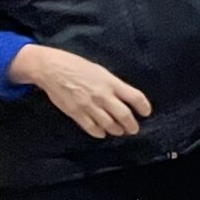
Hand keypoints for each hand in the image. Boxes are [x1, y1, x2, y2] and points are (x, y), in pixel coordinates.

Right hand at [15, 45, 152, 139]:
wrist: (52, 69)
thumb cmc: (77, 66)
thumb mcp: (100, 71)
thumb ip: (113, 84)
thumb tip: (124, 97)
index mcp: (111, 82)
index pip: (135, 97)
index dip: (144, 106)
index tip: (147, 112)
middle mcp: (102, 95)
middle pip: (124, 115)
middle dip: (131, 125)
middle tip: (134, 129)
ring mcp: (89, 105)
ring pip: (108, 124)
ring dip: (116, 130)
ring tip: (119, 131)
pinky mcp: (76, 113)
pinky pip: (91, 127)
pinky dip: (98, 132)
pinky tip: (102, 133)